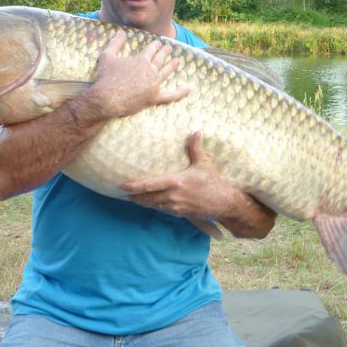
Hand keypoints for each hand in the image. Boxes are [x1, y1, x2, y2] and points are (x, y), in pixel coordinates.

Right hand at [85, 31, 189, 118]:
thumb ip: (116, 43)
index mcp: (141, 59)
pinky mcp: (154, 98)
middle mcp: (150, 70)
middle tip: (169, 48)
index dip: (156, 45)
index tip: (158, 43)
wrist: (106, 99)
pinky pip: (171, 95)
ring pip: (166, 72)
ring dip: (172, 65)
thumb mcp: (107, 56)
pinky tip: (188, 89)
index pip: (152, 49)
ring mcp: (154, 84)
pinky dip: (180, 93)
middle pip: (161, 58)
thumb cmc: (105, 78)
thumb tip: (121, 32)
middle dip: (165, 52)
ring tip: (177, 61)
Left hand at [120, 131, 238, 218]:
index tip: (122, 186)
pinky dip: (155, 205)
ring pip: (153, 205)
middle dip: (134, 196)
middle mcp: (173, 196)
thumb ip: (195, 148)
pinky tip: (150, 202)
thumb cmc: (213, 182)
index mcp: (176, 182)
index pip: (150, 185)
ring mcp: (175, 206)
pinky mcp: (179, 213)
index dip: (134, 186)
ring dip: (143, 202)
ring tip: (133, 198)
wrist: (224, 202)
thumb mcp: (204, 163)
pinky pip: (162, 209)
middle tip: (123, 193)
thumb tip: (195, 132)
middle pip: (147, 197)